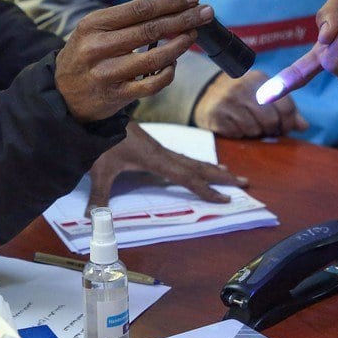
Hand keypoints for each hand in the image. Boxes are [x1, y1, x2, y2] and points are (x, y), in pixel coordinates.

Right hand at [55, 0, 212, 121]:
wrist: (61, 94)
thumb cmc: (85, 55)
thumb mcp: (94, 30)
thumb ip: (125, 20)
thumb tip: (170, 5)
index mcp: (94, 24)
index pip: (140, 8)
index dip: (170, 2)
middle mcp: (98, 47)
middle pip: (151, 29)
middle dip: (184, 18)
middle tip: (205, 11)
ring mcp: (107, 73)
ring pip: (155, 58)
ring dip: (180, 44)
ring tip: (194, 34)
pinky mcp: (116, 96)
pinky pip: (152, 83)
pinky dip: (168, 72)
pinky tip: (173, 63)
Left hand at [86, 122, 247, 210]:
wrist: (96, 116)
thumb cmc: (99, 140)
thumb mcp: (99, 169)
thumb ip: (99, 196)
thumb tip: (92, 221)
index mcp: (155, 159)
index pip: (187, 177)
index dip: (206, 190)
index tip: (226, 199)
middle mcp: (162, 153)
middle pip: (197, 166)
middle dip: (221, 177)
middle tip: (245, 183)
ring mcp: (159, 149)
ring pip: (191, 160)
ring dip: (211, 168)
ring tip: (230, 174)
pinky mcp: (154, 147)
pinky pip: (182, 157)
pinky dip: (195, 163)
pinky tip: (197, 165)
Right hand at [192, 69, 308, 137]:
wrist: (207, 94)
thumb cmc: (244, 96)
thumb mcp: (263, 94)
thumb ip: (285, 108)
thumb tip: (304, 126)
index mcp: (259, 79)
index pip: (285, 105)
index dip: (289, 122)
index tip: (286, 129)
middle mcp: (242, 87)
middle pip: (270, 120)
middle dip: (272, 130)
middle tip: (267, 130)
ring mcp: (227, 101)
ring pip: (254, 130)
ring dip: (255, 133)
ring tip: (249, 125)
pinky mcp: (216, 115)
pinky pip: (238, 134)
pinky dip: (240, 135)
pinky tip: (236, 126)